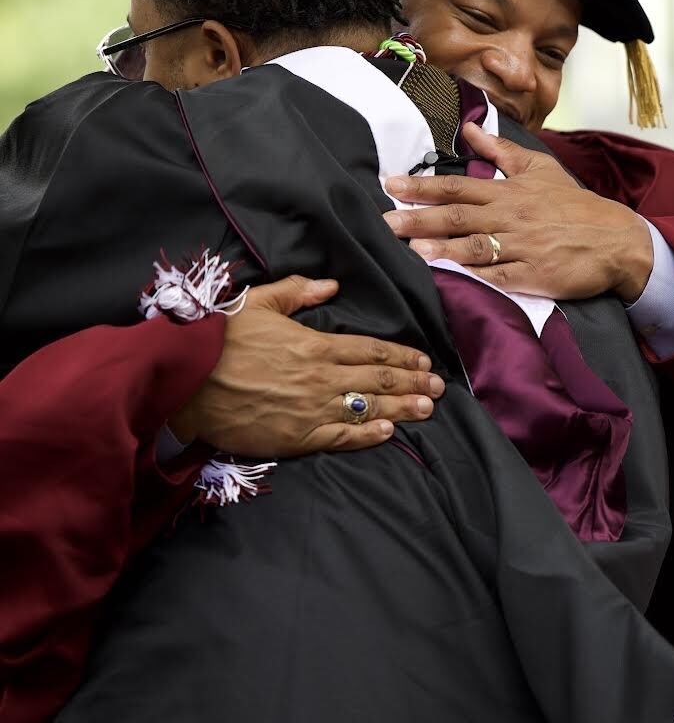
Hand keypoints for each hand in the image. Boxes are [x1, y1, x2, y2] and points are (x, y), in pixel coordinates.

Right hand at [169, 275, 443, 456]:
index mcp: (315, 344)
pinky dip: (366, 435)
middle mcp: (321, 378)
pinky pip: (340, 437)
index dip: (401, 355)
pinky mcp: (295, 438)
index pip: (371, 349)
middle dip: (412, 382)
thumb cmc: (220, 338)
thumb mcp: (259, 301)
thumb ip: (299, 291)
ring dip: (401, 408)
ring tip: (428, 409)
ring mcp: (310, 410)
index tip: (424, 360)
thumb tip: (333, 284)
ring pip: (367, 408)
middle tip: (439, 388)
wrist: (185, 380)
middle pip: (377, 379)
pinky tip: (388, 433)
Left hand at [382, 122, 652, 302]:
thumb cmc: (574, 205)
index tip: (392, 185)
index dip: (423, 186)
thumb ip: (500, 153)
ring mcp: (522, 248)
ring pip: (476, 247)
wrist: (616, 240)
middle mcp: (511, 218)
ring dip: (442, 247)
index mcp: (509, 192)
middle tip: (385, 221)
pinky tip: (452, 278)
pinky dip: (476, 278)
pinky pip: (500, 277)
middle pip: (459, 216)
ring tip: (412, 247)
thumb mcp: (540, 170)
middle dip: (419, 217)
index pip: (458, 187)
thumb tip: (468, 128)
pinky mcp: (534, 276)